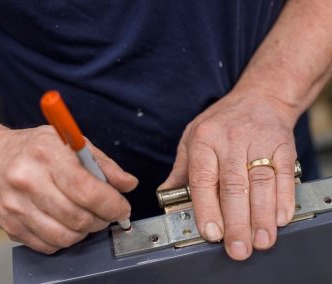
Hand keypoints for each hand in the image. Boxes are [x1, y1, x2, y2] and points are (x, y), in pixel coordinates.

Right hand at [0, 125, 137, 253]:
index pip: (86, 189)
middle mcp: (28, 180)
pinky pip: (48, 245)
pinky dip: (65, 238)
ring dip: (85, 231)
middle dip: (103, 220)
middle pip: (78, 217)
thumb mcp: (71, 143)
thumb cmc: (34, 149)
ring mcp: (16, 206)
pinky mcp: (10, 226)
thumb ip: (103, 164)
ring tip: (87, 217)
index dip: (112, 204)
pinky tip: (65, 222)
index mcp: (47, 154)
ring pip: (65, 237)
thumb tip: (128, 184)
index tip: (122, 208)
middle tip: (107, 213)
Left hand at [160, 90, 297, 260]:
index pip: (203, 178)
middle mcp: (230, 140)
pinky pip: (284, 175)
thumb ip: (181, 169)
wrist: (259, 98)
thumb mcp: (192, 137)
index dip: (207, 208)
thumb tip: (165, 194)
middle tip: (238, 248)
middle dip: (236, 221)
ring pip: (260, 183)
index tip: (211, 233)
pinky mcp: (283, 145)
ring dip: (261, 215)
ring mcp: (259, 142)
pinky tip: (280, 218)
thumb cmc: (221, 122)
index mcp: (203, 140)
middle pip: (233, 185)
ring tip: (260, 240)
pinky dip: (283, 199)